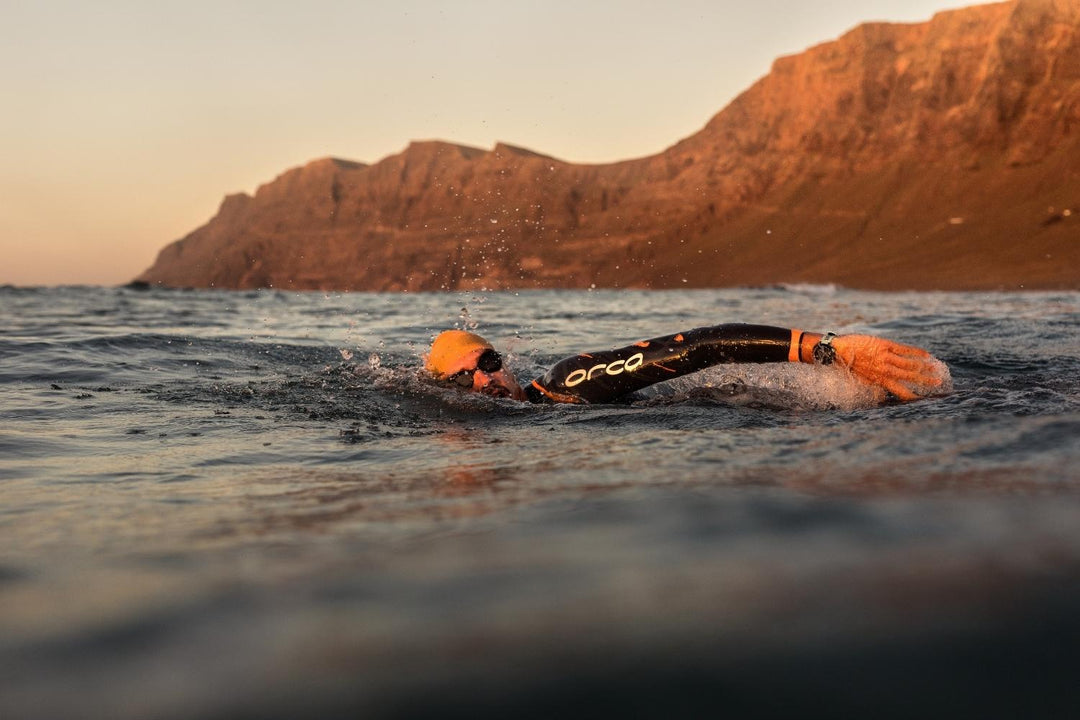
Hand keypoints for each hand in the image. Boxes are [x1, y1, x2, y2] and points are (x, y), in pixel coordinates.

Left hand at [829, 334, 944, 400]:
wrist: (838, 350)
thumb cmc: (848, 366)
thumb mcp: (861, 381)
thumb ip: (875, 387)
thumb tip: (885, 396)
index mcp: (880, 381)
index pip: (901, 392)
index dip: (914, 396)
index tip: (925, 399)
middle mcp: (885, 370)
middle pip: (910, 377)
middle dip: (925, 381)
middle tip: (938, 382)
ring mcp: (886, 357)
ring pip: (910, 364)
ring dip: (924, 367)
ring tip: (935, 368)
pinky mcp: (885, 345)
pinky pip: (904, 349)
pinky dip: (916, 352)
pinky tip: (926, 354)